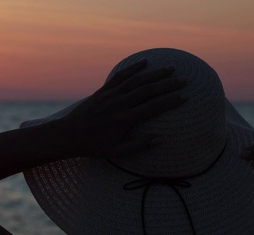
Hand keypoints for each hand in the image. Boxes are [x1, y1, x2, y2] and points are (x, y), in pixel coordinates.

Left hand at [57, 59, 185, 157]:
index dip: (170, 102)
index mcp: (124, 120)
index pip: (153, 107)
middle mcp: (119, 104)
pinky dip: (133, 68)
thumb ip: (138, 146)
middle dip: (168, 84)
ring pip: (137, 80)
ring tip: (170, 68)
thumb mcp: (115, 152)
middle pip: (148, 90)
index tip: (185, 97)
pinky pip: (120, 77)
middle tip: (184, 80)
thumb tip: (159, 140)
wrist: (68, 135)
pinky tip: (144, 63)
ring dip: (155, 73)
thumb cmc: (92, 147)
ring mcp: (110, 95)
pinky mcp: (103, 91)